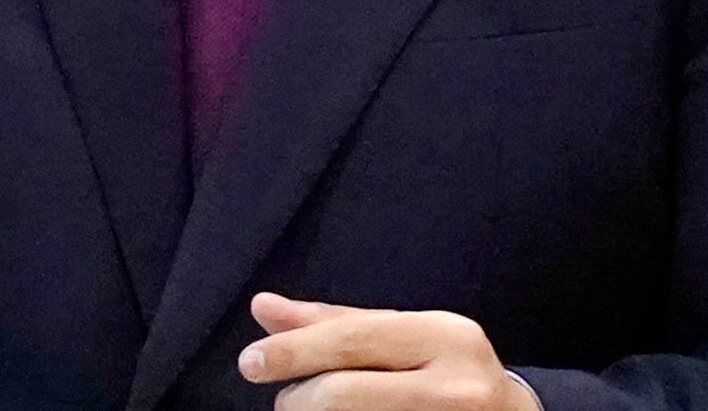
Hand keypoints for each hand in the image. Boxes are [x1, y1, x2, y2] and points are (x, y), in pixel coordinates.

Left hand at [238, 293, 536, 409]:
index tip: (250, 363)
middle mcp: (457, 387)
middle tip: (289, 401)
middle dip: (298, 398)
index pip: (352, 341)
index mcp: (446, 337)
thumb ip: (335, 323)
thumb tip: (263, 308)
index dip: (293, 352)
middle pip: (342, 395)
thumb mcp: (404, 334)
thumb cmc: (447, 371)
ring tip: (317, 409)